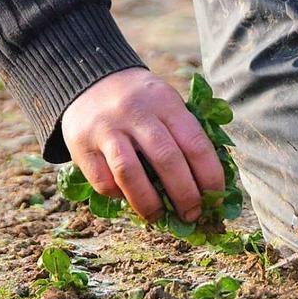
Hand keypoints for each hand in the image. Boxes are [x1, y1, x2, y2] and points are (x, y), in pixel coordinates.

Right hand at [62, 67, 224, 221]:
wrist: (91, 80)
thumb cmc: (143, 103)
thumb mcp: (167, 104)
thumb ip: (185, 136)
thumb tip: (209, 187)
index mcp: (166, 103)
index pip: (195, 143)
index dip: (209, 176)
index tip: (215, 199)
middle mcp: (136, 113)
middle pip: (166, 160)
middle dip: (184, 195)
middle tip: (193, 215)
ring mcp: (106, 129)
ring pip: (130, 173)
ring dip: (149, 203)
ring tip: (160, 218)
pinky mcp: (82, 145)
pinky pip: (103, 180)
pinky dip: (119, 196)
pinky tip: (129, 199)